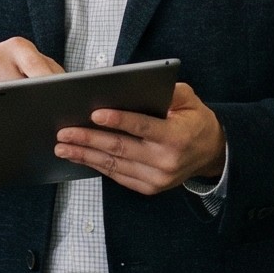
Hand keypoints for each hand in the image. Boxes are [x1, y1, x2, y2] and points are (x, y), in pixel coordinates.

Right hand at [0, 37, 63, 123]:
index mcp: (16, 48)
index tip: (58, 96)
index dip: (46, 81)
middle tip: (42, 115)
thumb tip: (68, 95)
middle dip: (30, 104)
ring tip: (21, 118)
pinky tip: (0, 120)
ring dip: (12, 117)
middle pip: (16, 89)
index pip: (34, 65)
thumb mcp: (33, 63)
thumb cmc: (13, 68)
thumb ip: (52, 74)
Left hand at [55, 82, 226, 194]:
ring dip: (84, 155)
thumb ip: (170, 92)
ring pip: (114, 164)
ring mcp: (156, 178)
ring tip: (62, 146)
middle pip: (121, 148)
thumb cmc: (195, 122)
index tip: (94, 114)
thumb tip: (142, 85)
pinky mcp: (148, 187)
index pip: (142, 127)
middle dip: (89, 139)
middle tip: (65, 132)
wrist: (211, 154)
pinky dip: (95, 165)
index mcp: (177, 137)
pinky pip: (117, 175)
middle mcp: (166, 161)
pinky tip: (78, 156)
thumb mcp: (191, 101)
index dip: (118, 121)